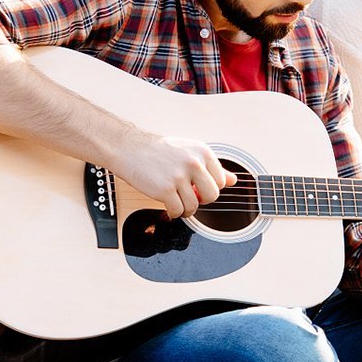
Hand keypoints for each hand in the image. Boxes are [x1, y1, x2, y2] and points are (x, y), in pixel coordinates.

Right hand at [111, 131, 236, 218]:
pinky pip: (178, 211)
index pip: (221, 181)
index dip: (209, 188)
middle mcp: (193, 162)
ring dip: (185, 209)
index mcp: (202, 151)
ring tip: (176, 201)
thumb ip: (211, 166)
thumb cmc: (157, 150)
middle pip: (212, 196)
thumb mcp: (188, 151)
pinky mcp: (165, 189)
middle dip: (201, 200)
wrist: (129, 148)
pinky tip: (167, 204)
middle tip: (189, 196)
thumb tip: (233, 180)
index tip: (198, 187)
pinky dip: (173, 213)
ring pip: (194, 206)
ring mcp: (179, 176)